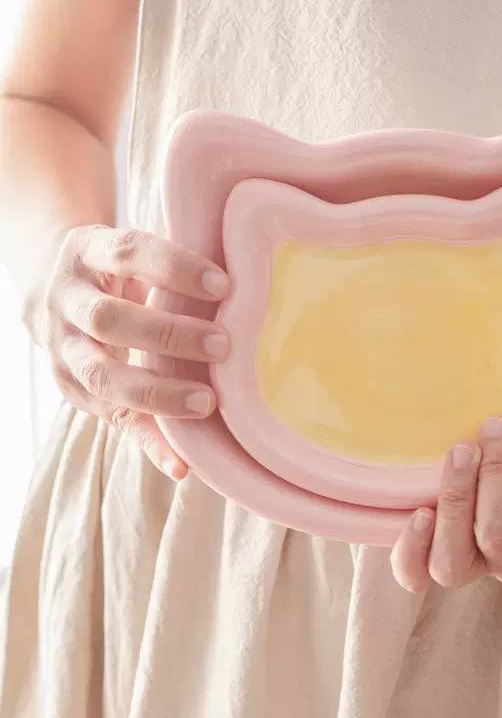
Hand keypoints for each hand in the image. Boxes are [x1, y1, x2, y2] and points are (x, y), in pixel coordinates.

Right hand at [37, 224, 229, 480]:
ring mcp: (60, 347)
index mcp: (87, 253)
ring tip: (207, 402)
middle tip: (223, 346)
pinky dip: (149, 443)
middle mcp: (66, 300)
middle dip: (168, 335)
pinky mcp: (69, 387)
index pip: (127, 253)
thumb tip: (238, 282)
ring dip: (158, 392)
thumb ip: (169, 269)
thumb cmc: (117, 271)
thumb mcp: (130, 254)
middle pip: (108, 319)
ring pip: (100, 374)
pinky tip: (181, 464)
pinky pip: (109, 420)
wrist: (47, 285)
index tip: (224, 285)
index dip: (174, 268)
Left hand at [390, 410, 501, 591]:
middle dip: (495, 471)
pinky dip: (412, 550)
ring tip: (463, 450)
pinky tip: (419, 512)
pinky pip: (418, 573)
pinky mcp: (444, 552)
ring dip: (455, 499)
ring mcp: (481, 564)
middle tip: (496, 423)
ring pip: (455, 561)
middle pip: (499, 534)